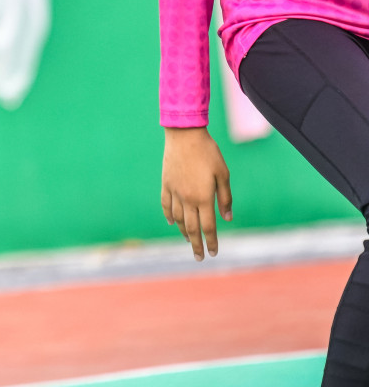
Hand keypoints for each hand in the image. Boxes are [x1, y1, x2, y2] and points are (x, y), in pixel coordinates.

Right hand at [161, 126, 232, 259]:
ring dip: (183, 232)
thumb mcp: (223, 175)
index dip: (211, 241)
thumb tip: (227, 218)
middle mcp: (187, 198)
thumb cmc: (208, 153)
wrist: (184, 136)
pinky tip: (171, 222)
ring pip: (178, 219)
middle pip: (191, 228)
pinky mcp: (166, 184)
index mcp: (204, 197)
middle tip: (199, 257)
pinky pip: (166, 205)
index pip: (208, 227)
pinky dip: (169, 216)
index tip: (213, 253)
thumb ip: (225, 198)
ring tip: (188, 240)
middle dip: (196, 244)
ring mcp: (174, 191)